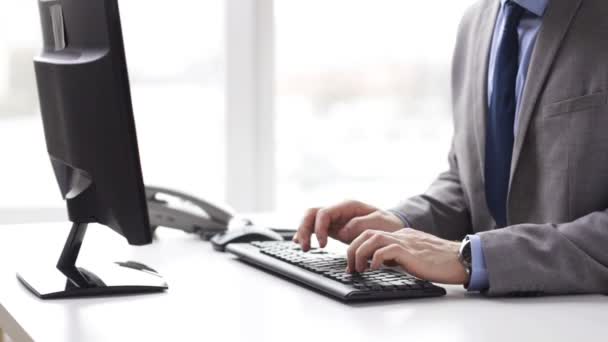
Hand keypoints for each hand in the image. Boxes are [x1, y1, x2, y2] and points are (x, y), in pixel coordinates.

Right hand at [293, 200, 403, 250]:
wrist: (393, 228)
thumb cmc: (388, 224)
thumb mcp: (379, 222)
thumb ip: (360, 225)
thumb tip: (343, 231)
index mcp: (348, 205)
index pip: (324, 213)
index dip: (320, 228)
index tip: (323, 245)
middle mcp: (338, 210)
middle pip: (312, 213)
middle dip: (305, 229)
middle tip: (306, 247)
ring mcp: (335, 218)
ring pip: (310, 219)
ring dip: (303, 232)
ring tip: (303, 247)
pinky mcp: (334, 228)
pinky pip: (315, 228)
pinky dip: (307, 234)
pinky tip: (301, 243)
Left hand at [346, 228, 468, 284]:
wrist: (460, 259)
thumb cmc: (441, 262)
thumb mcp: (413, 257)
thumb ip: (398, 256)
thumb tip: (382, 263)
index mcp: (401, 236)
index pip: (372, 233)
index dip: (358, 246)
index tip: (352, 262)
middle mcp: (401, 235)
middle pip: (367, 233)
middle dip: (353, 249)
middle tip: (350, 268)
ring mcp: (405, 242)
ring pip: (372, 238)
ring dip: (360, 253)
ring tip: (358, 269)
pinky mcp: (410, 251)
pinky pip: (386, 250)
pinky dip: (376, 259)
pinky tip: (375, 269)